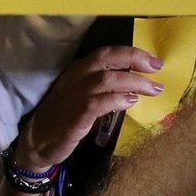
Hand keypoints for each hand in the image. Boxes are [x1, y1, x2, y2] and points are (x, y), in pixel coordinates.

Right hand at [15, 47, 162, 170]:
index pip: (107, 53)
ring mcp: (74, 95)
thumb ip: (104, 89)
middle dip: (135, 60)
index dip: (132, 53)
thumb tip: (135, 86)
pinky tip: (131, 102)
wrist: (38, 142)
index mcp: (78, 70)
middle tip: (157, 69)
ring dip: (134, 82)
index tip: (153, 61)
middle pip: (108, 59)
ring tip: (152, 89)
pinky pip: (99, 102)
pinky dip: (118, 99)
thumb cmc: (64, 118)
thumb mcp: (82, 97)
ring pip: (107, 79)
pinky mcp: (75, 116)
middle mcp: (75, 77)